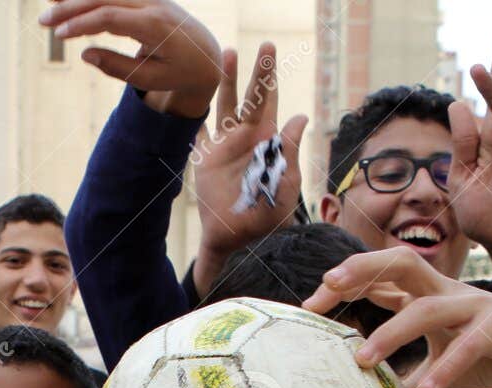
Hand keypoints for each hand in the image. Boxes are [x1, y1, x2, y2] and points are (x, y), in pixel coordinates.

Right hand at [43, 0, 220, 119]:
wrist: (206, 55)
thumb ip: (118, 68)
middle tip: (43, 21)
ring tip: (48, 2)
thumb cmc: (179, 72)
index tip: (59, 35)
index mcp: (156, 26)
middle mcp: (153, 4)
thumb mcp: (152, 79)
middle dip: (70, 7)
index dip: (82, 24)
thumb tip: (85, 54)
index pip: (111, 17)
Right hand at [190, 43, 307, 292]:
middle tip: (262, 45)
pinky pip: (199, 133)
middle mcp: (246, 137)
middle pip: (249, 96)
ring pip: (223, 105)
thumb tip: (301, 117)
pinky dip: (194, 115)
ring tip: (225, 52)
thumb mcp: (284, 183)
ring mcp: (225, 146)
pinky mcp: (206, 159)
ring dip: (225, 81)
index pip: (268, 101)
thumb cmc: (267, 216)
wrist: (238, 238)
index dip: (269, 77)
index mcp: (267, 140)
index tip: (270, 51)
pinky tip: (191, 94)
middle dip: (254, 71)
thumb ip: (290, 151)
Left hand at [304, 248, 491, 387]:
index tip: (309, 305)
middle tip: (324, 289)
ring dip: (393, 333)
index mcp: (429, 295)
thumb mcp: (443, 359)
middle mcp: (447, 292)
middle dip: (361, 270)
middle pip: (400, 262)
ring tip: (363, 362)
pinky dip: (445, 369)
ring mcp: (475, 306)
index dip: (345, 283)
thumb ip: (410, 370)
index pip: (381, 278)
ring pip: (428, 307)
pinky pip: (468, 346)